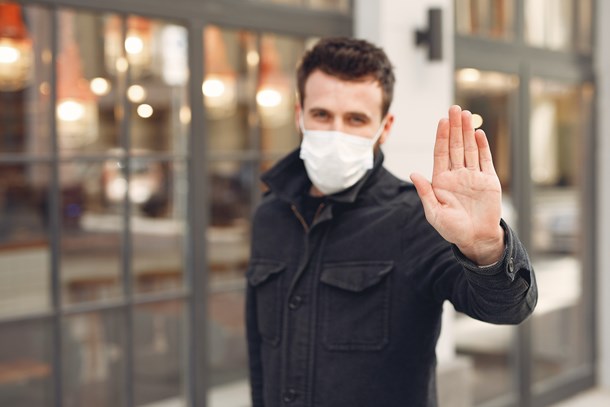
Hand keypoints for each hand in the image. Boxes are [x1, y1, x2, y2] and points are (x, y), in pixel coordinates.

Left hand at [410, 105, 504, 264]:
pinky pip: (485, 160)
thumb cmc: (452, 229)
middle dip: (454, 128)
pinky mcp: (489, 181)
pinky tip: (478, 133)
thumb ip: (425, 192)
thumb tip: (413, 173)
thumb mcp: (434, 213)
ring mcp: (473, 176)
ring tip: (466, 114)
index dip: (441, 137)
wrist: (476, 239)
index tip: (441, 121)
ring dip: (468, 132)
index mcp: (442, 181)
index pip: (441, 153)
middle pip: (455, 146)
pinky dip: (482, 146)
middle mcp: (457, 175)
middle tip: (454, 108)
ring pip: (470, 149)